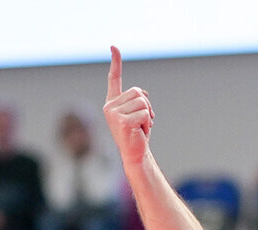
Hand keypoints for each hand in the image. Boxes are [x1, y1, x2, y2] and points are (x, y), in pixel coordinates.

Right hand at [104, 46, 153, 166]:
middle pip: (138, 92)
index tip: (114, 47)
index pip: (114, 79)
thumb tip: (142, 93)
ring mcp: (114, 114)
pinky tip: (140, 133)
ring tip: (140, 128)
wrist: (135, 155)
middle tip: (142, 122)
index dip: (116, 62)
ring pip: (143, 102)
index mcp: (112, 102)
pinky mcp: (122, 122)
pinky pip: (144, 113)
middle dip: (146, 106)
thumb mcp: (138, 114)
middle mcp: (110, 106)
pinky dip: (147, 124)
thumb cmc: (137, 135)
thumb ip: (139, 101)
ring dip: (148, 116)